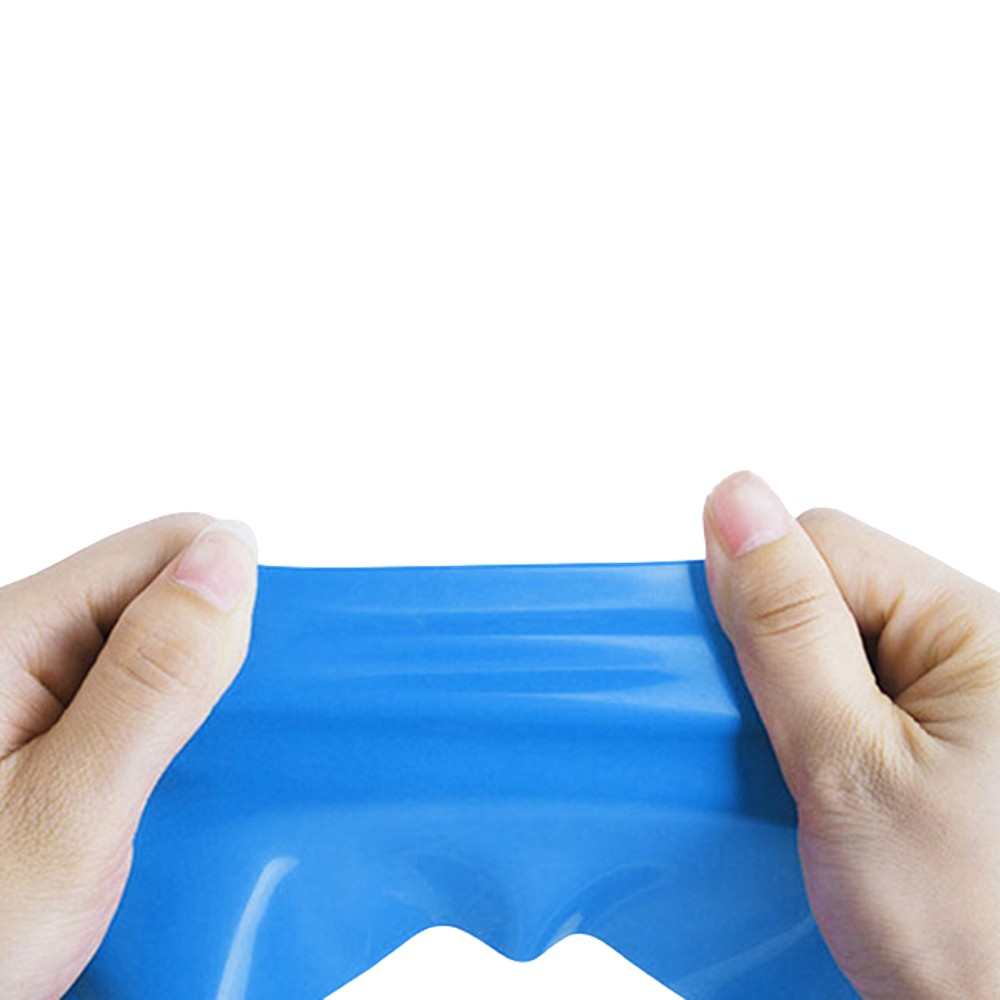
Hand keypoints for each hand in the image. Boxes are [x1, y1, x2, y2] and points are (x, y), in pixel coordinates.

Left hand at [0, 514, 257, 998]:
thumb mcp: (71, 811)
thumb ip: (155, 677)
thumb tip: (230, 554)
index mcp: (10, 631)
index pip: (167, 550)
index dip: (225, 607)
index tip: (224, 703)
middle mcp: (18, 641)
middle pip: (164, 593)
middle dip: (211, 664)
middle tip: (182, 766)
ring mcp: (28, 687)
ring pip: (159, 647)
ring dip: (190, 708)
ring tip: (167, 792)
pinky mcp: (44, 727)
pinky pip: (137, 695)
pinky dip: (169, 736)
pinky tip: (154, 797)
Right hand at [703, 471, 999, 998]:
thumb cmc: (974, 930)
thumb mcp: (849, 767)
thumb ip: (786, 629)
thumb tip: (734, 498)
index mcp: (978, 626)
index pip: (823, 545)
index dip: (755, 600)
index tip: (737, 686)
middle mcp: (981, 646)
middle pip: (828, 592)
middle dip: (776, 661)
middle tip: (780, 754)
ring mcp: (968, 695)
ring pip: (833, 646)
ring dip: (794, 704)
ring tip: (802, 784)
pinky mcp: (950, 739)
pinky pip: (857, 695)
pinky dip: (818, 734)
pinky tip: (820, 791)